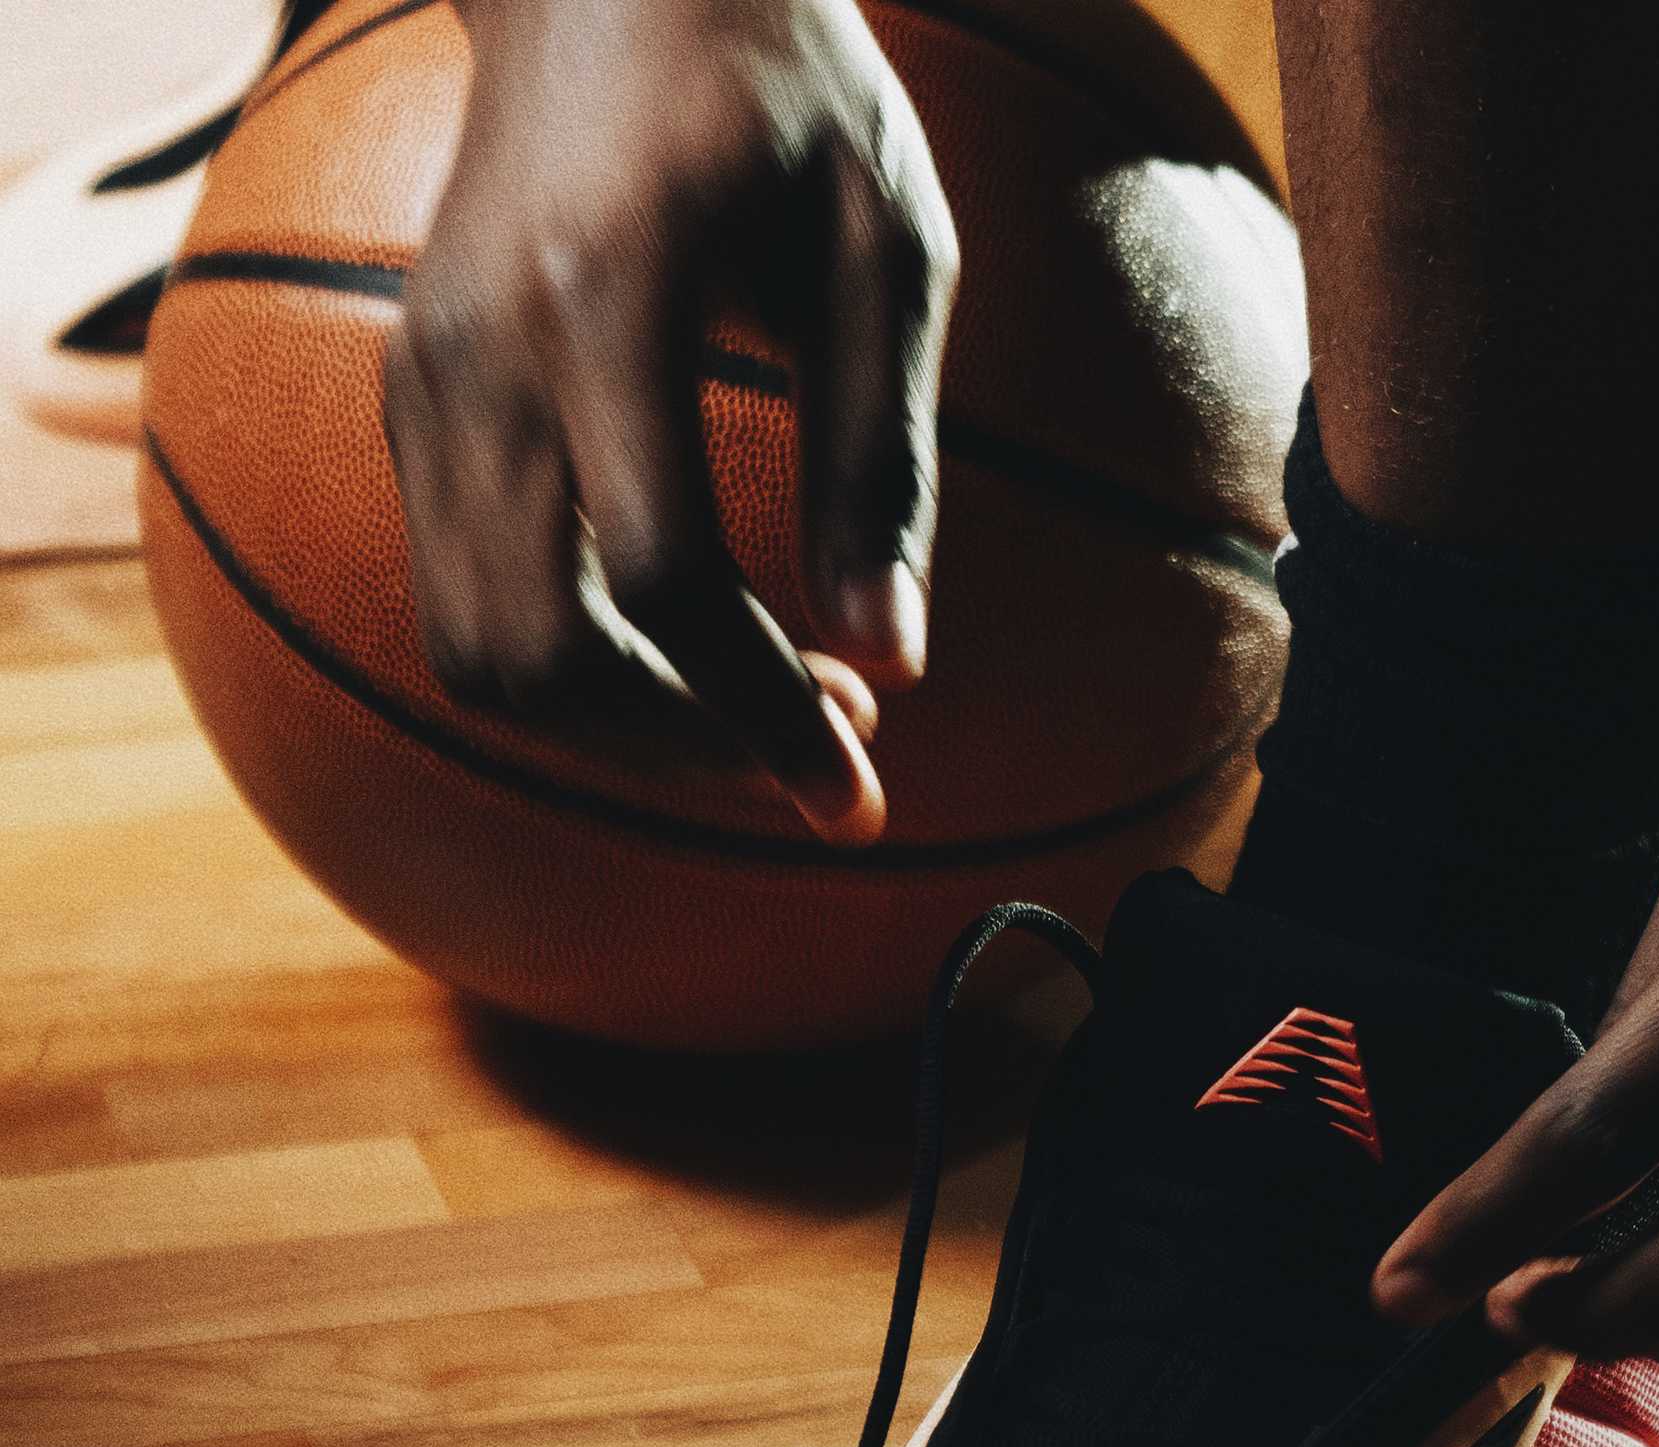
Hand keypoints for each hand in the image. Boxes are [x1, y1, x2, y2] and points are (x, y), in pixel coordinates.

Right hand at [387, 0, 960, 838]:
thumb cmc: (780, 90)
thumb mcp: (885, 242)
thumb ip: (882, 453)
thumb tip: (892, 657)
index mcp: (607, 299)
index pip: (666, 582)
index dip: (763, 714)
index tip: (857, 791)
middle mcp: (482, 355)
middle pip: (544, 655)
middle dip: (690, 745)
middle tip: (831, 743)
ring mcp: (425, 382)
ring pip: (481, 655)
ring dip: (626, 728)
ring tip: (767, 703)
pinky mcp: (414, 404)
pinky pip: (466, 601)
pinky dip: (573, 668)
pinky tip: (688, 646)